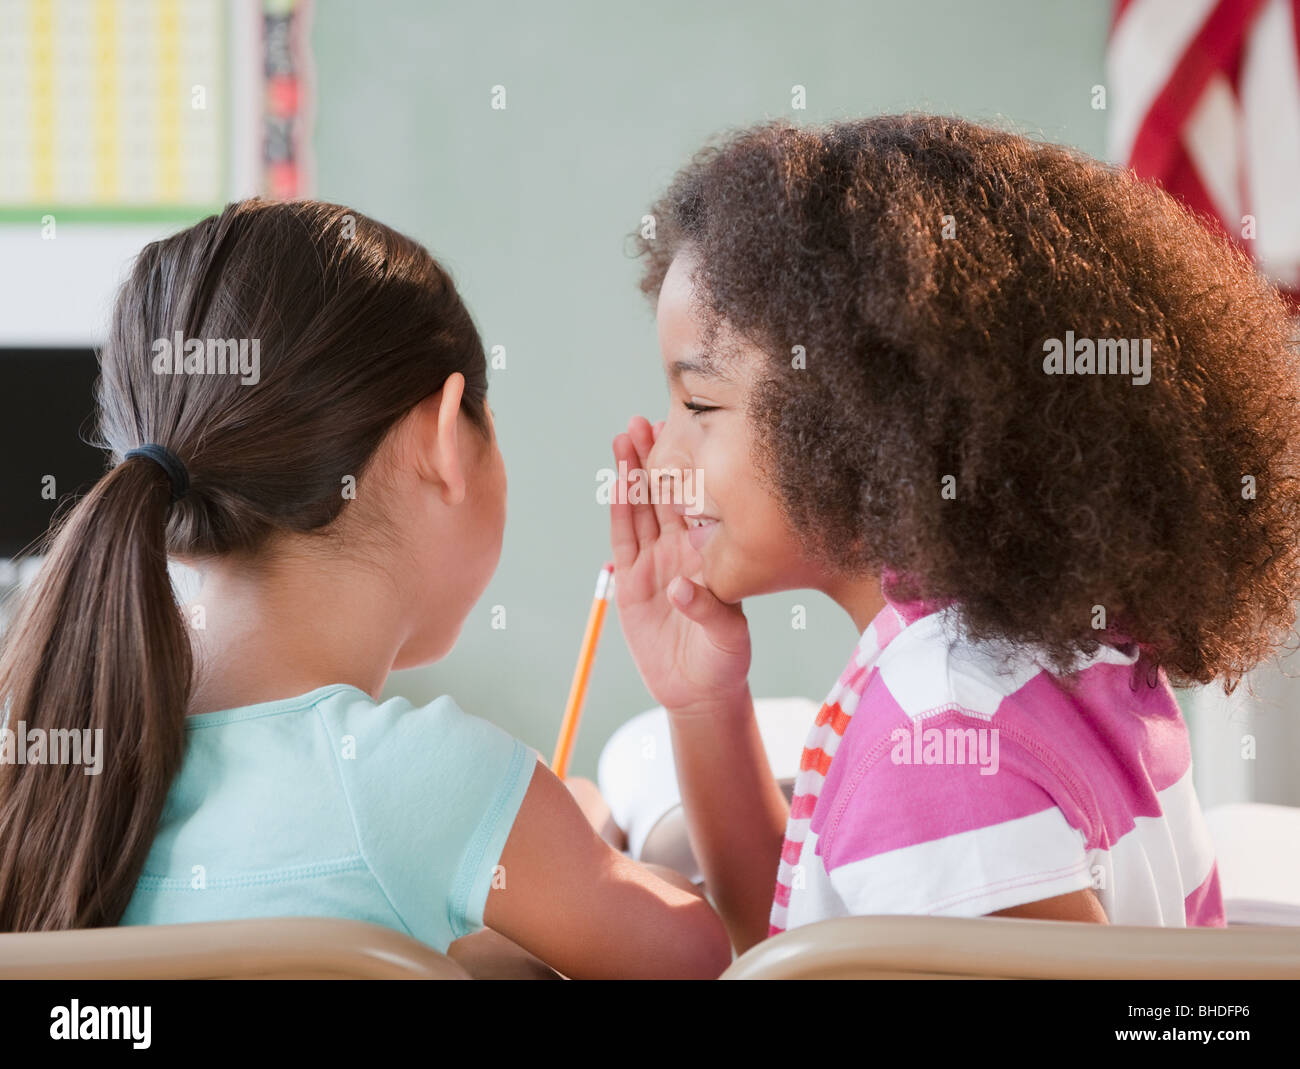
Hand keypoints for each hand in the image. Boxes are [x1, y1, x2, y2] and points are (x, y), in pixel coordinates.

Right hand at [609, 416, 751, 717]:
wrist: (698, 691)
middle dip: (655, 456)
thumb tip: (681, 586)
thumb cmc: (724, 660)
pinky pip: (623, 539)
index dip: (689, 468)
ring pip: (641, 509)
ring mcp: (655, 563)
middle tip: (645, 419)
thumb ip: (708, 609)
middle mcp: (683, 551)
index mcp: (711, 555)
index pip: (698, 502)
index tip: (685, 432)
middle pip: (665, 495)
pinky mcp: (630, 581)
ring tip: (625, 436)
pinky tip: (615, 480)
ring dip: (632, 474)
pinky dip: (618, 509)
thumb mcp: (729, 637)